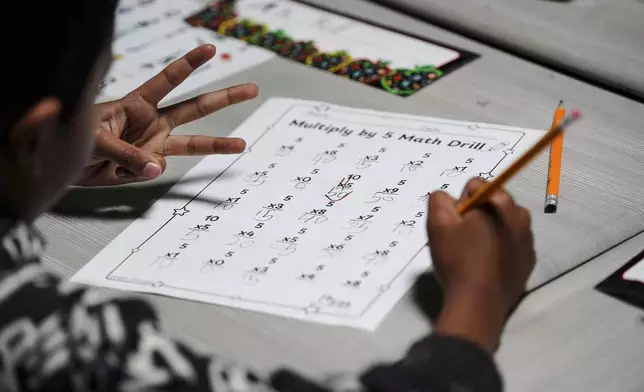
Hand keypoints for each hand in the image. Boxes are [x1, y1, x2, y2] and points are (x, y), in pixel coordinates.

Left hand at [77, 45, 258, 185]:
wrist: (64, 165)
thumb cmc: (74, 139)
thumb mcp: (94, 141)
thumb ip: (126, 154)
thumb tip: (157, 169)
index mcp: (137, 104)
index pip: (168, 81)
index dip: (190, 64)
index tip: (210, 49)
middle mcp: (153, 123)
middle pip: (195, 108)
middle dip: (224, 98)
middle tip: (251, 89)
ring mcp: (154, 145)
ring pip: (192, 144)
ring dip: (218, 144)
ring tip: (241, 144)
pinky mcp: (149, 167)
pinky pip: (152, 172)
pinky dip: (132, 174)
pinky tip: (111, 170)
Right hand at [427, 178, 534, 352]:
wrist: (478, 302)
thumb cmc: (457, 259)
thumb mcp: (437, 224)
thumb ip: (439, 200)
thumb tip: (447, 197)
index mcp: (499, 202)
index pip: (475, 186)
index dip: (459, 203)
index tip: (454, 224)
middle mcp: (521, 215)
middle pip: (492, 204)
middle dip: (477, 215)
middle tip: (462, 238)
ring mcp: (528, 239)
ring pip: (504, 224)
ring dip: (490, 231)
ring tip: (474, 253)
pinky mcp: (529, 260)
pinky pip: (512, 245)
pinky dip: (500, 249)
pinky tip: (486, 265)